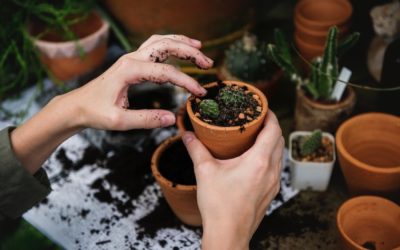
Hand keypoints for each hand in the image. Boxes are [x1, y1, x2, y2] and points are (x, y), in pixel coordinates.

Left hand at [11, 34, 212, 173]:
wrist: (77, 106)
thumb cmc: (95, 112)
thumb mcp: (119, 121)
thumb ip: (146, 119)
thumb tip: (172, 118)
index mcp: (129, 70)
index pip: (166, 72)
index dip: (186, 82)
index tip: (200, 93)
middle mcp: (131, 59)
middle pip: (166, 46)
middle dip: (190, 52)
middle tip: (208, 63)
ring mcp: (131, 58)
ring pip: (161, 41)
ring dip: (181, 43)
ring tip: (200, 48)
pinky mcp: (132, 62)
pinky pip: (154, 46)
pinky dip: (170, 44)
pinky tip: (180, 49)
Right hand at [183, 111, 283, 249]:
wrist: (228, 234)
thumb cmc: (219, 205)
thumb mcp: (204, 172)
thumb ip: (196, 149)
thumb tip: (187, 134)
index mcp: (259, 161)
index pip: (274, 130)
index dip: (270, 115)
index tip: (262, 108)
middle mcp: (271, 171)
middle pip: (279, 140)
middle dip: (271, 126)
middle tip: (256, 119)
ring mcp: (273, 183)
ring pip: (279, 155)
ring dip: (272, 142)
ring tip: (256, 137)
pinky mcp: (271, 193)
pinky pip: (276, 168)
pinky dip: (270, 157)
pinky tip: (255, 159)